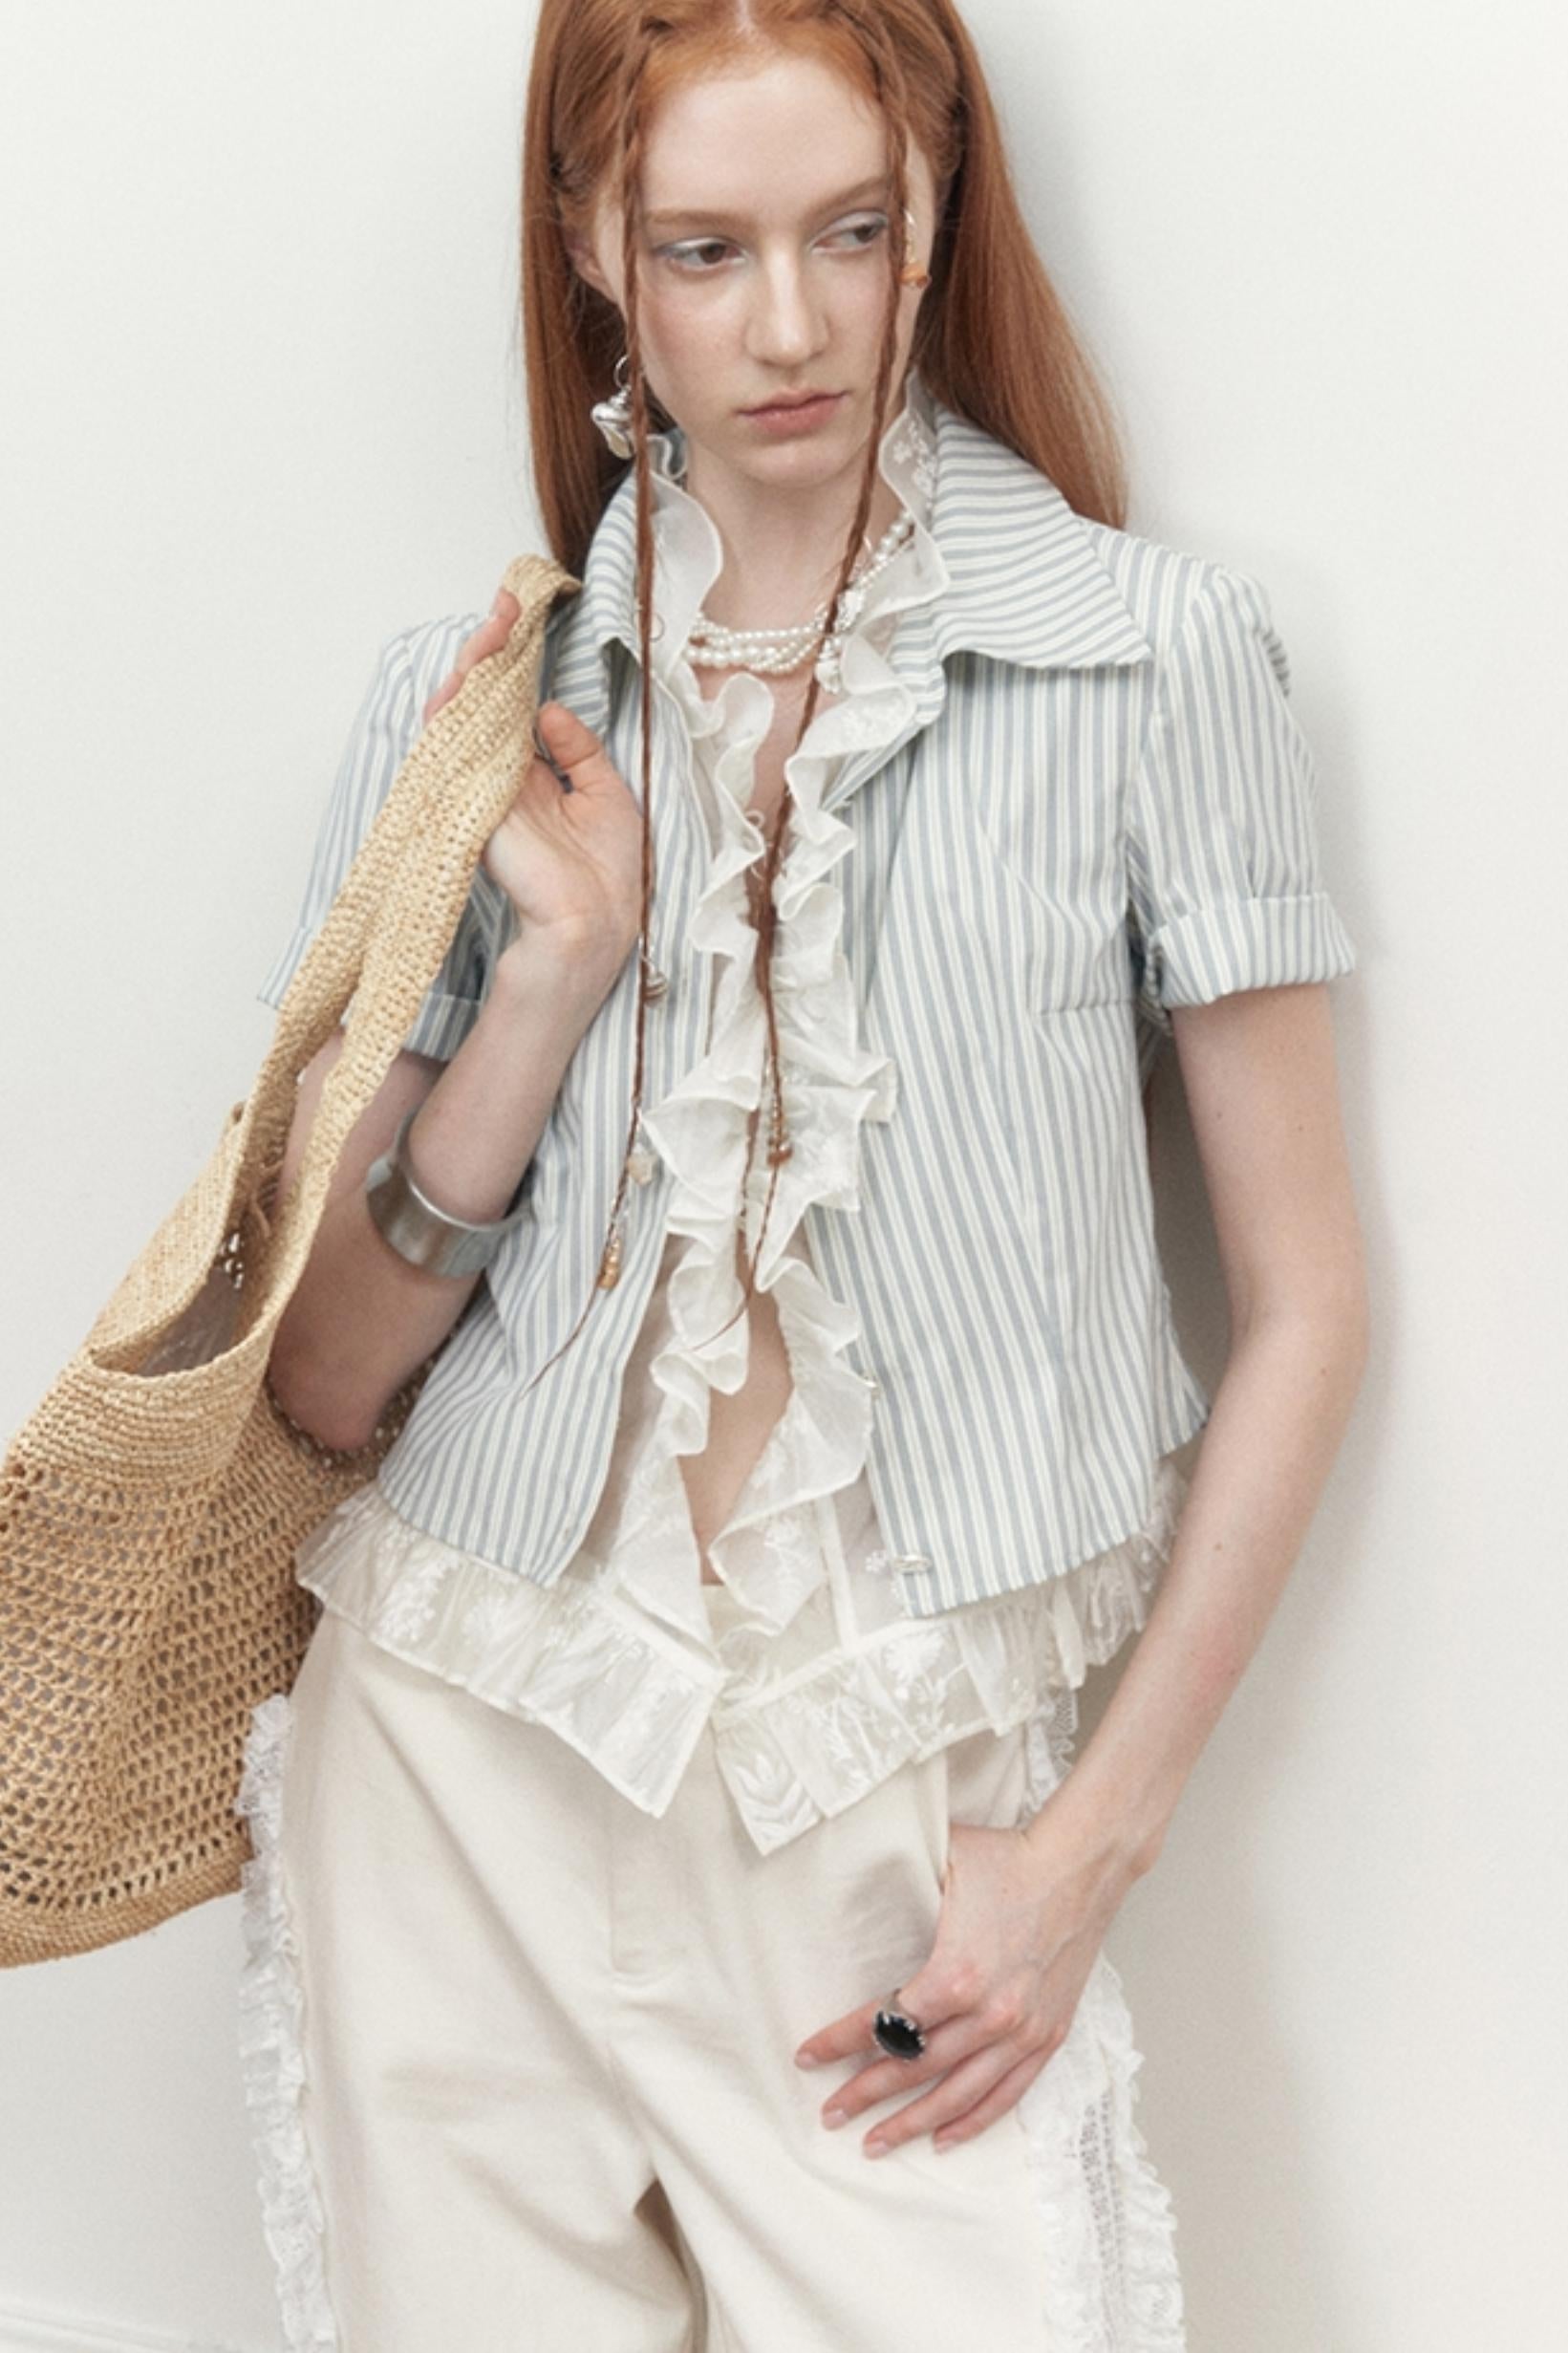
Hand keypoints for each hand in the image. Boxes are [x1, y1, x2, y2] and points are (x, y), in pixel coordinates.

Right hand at [424, 587, 645, 965]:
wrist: (595, 925)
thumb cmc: (604, 876)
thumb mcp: (606, 794)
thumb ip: (578, 750)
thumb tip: (547, 709)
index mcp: (531, 778)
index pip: (510, 709)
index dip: (513, 664)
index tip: (523, 616)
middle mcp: (499, 778)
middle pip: (479, 703)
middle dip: (489, 651)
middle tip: (506, 605)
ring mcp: (479, 788)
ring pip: (457, 715)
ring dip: (472, 667)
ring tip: (492, 626)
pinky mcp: (468, 800)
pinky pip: (448, 746)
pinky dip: (456, 708)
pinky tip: (473, 674)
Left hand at [793, 1801, 1137, 2158]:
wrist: (1080, 1865)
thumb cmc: (1009, 1859)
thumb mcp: (939, 1862)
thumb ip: (893, 1881)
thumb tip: (840, 1874)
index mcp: (955, 1975)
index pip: (884, 2023)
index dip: (840, 2042)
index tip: (809, 2056)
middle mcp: (989, 2014)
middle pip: (914, 2068)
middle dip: (865, 2094)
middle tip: (830, 2113)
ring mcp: (1021, 2031)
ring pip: (957, 2095)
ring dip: (913, 2122)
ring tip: (875, 2142)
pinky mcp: (1048, 2036)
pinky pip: (1006, 2093)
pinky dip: (973, 2121)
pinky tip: (943, 2138)